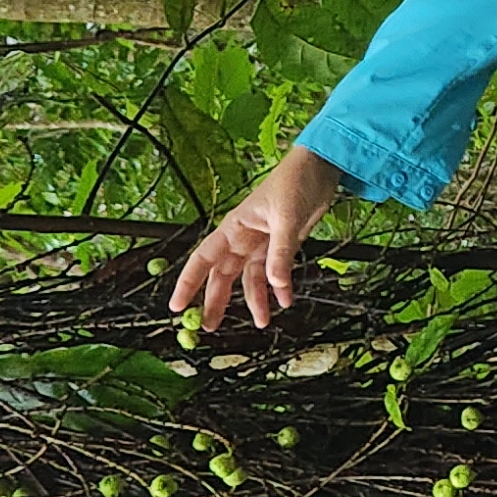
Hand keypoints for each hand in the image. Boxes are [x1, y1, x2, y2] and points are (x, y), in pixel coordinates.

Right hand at [171, 146, 342, 331]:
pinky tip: (286, 301)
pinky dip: (280, 288)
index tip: (177, 306)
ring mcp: (262, 244)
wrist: (319, 169)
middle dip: (216, 301)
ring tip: (262, 322)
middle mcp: (243, 238)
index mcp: (234, 228)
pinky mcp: (281, 246)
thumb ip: (281, 252)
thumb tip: (275, 284)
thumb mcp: (286, 217)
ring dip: (254, 300)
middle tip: (210, 326)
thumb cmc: (295, 182)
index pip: (203, 258)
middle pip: (223, 275)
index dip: (188, 282)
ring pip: (250, 278)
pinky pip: (275, 273)